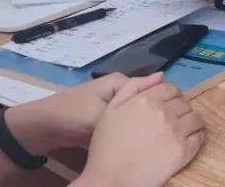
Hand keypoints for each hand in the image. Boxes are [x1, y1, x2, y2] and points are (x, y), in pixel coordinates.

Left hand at [4, 72, 159, 152]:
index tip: (179, 120)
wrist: (44, 129)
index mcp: (122, 82)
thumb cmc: (74, 114)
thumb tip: (163, 77)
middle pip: (147, 105)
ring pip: (138, 118)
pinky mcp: (107, 122)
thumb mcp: (105, 109)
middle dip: (156, 119)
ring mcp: (113, 108)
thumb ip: (133, 98)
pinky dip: (131, 136)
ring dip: (144, 129)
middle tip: (169, 133)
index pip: (155, 89)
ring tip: (158, 141)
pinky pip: (126, 128)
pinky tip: (141, 147)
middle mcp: (120, 92)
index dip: (167, 104)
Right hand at [76, 76, 205, 186]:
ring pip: (196, 118)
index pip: (170, 88)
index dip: (171, 95)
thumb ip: (133, 87)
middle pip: (184, 103)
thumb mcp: (111, 108)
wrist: (111, 178)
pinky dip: (197, 136)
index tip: (168, 104)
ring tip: (183, 129)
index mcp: (146, 99)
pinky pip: (199, 138)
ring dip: (191, 121)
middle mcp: (164, 112)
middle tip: (173, 119)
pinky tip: (189, 140)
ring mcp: (176, 132)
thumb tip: (159, 75)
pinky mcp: (184, 152)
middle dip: (181, 108)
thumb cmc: (106, 144)